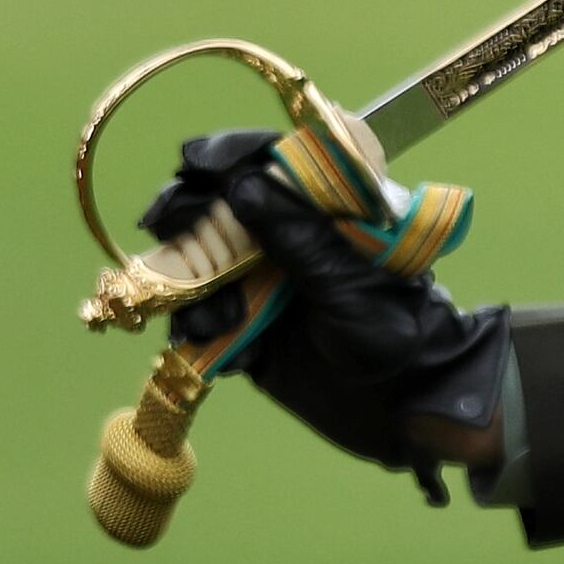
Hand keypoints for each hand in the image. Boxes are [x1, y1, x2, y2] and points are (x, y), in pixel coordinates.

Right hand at [141, 133, 508, 499]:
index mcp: (323, 211)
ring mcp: (261, 282)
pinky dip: (203, 333)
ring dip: (195, 289)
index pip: (272, 160)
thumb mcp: (348, 282)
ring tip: (219, 321)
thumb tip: (243, 184)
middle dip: (189, 216)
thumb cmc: (394, 334)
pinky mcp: (243, 328)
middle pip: (218, 206)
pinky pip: (200, 319)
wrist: (397, 409)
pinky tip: (231, 351)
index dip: (230, 155)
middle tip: (166, 223)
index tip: (196, 162)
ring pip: (198, 265)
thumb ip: (298, 236)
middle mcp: (285, 237)